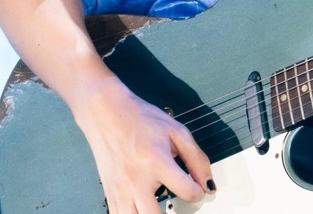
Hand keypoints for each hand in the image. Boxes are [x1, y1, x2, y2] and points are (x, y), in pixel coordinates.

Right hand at [67, 76, 213, 213]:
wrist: (104, 110)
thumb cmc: (137, 117)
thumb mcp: (175, 131)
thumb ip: (196, 159)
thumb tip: (208, 184)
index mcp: (156, 160)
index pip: (188, 191)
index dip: (198, 192)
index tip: (195, 189)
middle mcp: (136, 178)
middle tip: (179, 206)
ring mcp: (120, 188)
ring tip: (160, 209)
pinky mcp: (110, 192)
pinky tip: (141, 210)